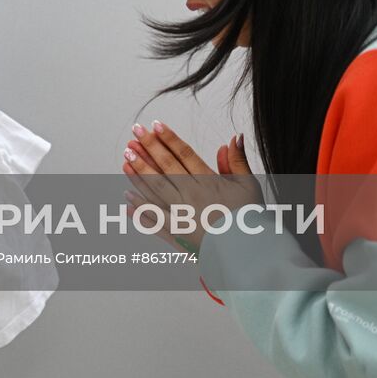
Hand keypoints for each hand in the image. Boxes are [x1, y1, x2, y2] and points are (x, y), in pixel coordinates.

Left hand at [122, 121, 261, 250]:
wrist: (247, 252)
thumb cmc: (250, 218)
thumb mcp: (249, 185)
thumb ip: (237, 161)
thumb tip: (234, 138)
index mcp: (208, 182)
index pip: (184, 154)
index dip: (169, 138)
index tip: (156, 125)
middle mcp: (191, 195)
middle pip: (166, 167)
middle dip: (148, 148)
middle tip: (135, 133)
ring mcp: (182, 214)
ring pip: (155, 189)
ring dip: (139, 173)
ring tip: (126, 158)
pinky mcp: (177, 233)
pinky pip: (154, 218)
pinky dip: (139, 208)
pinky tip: (127, 197)